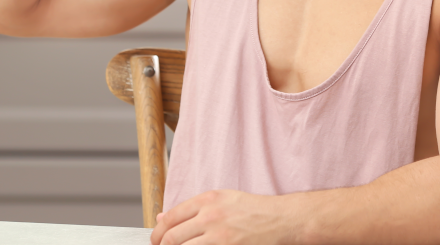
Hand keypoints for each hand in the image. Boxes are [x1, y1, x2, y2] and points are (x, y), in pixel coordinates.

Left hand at [150, 190, 300, 244]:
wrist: (283, 220)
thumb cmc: (255, 210)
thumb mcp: (224, 200)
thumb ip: (193, 209)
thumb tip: (162, 217)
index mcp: (208, 199)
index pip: (171, 217)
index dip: (158, 232)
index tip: (156, 240)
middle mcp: (210, 216)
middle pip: (171, 237)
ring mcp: (219, 236)